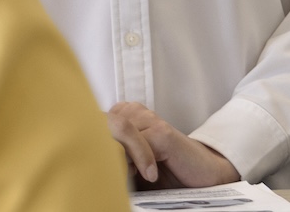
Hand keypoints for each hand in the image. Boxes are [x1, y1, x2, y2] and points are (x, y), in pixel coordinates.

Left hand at [105, 102, 239, 188]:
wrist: (203, 175)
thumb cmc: (166, 174)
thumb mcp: (133, 167)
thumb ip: (114, 160)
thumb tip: (86, 166)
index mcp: (126, 118)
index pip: (95, 122)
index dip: (94, 142)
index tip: (99, 164)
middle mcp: (136, 114)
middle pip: (104, 123)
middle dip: (104, 148)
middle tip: (114, 170)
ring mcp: (150, 120)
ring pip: (120, 132)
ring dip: (121, 157)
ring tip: (132, 174)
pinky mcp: (162, 132)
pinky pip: (140, 143)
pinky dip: (139, 161)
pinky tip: (149, 174)